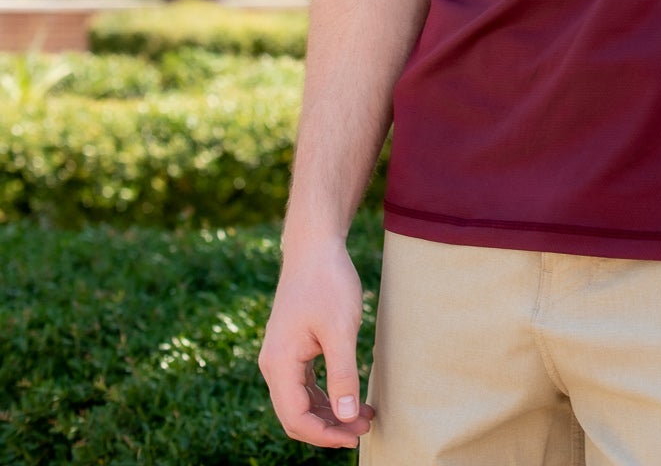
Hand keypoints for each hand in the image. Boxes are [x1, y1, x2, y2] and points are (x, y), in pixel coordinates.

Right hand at [259, 236, 376, 449]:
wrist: (315, 246)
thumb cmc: (328, 282)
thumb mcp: (341, 330)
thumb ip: (342, 376)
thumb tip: (346, 418)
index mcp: (279, 363)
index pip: (296, 417)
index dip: (324, 435)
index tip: (354, 436)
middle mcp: (274, 364)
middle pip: (295, 415)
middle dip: (328, 427)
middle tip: (363, 428)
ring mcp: (281, 356)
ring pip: (301, 401)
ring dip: (330, 413)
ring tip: (364, 416)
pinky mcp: (292, 349)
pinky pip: (305, 385)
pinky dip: (326, 396)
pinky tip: (351, 398)